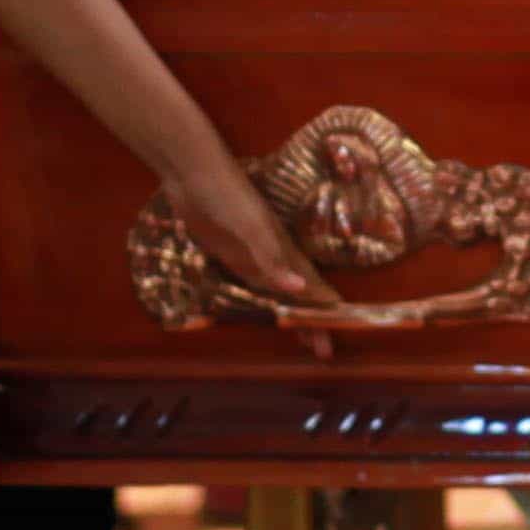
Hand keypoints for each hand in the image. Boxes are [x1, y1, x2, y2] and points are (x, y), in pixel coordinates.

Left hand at [170, 156, 339, 352]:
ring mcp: (253, 257)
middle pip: (298, 296)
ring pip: (278, 293)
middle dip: (311, 322)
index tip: (335, 338)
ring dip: (290, 315)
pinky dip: (265, 302)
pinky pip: (254, 285)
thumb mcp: (252, 228)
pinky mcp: (231, 256)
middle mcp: (274, 257)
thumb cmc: (228, 197)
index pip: (312, 288)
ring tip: (303, 340)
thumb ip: (272, 260)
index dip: (323, 312)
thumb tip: (299, 291)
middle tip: (323, 352)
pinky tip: (267, 309)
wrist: (194, 176)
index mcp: (284, 251)